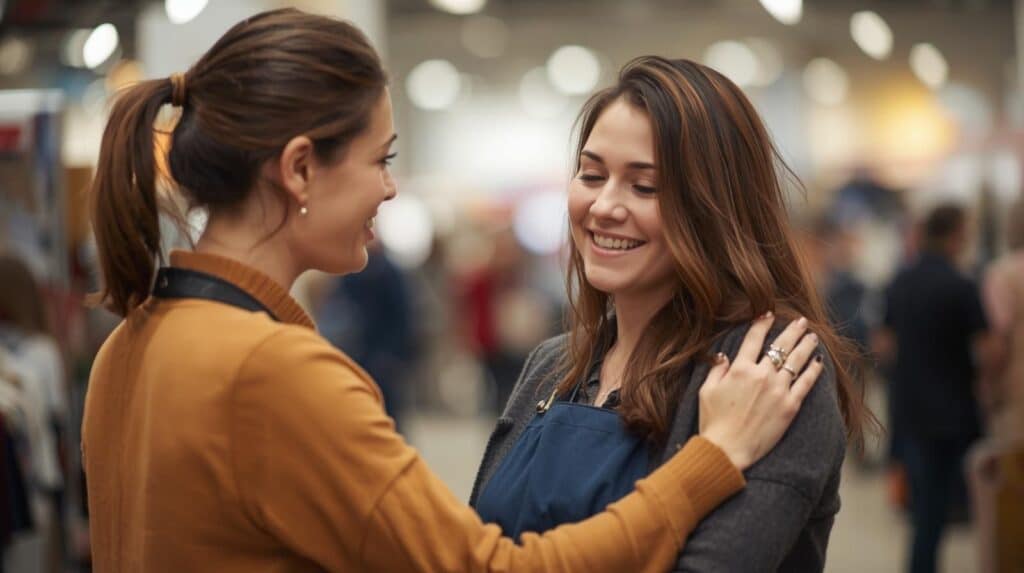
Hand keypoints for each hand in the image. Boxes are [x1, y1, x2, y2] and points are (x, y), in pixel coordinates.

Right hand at [698, 313, 823, 470]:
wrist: (727, 450)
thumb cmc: (713, 423)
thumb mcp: (706, 392)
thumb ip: (716, 370)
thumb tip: (723, 356)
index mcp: (739, 369)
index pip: (753, 338)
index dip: (762, 323)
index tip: (768, 314)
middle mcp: (761, 375)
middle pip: (780, 345)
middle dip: (792, 330)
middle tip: (801, 321)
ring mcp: (778, 390)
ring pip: (797, 361)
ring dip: (806, 345)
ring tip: (812, 336)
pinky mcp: (790, 407)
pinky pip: (806, 383)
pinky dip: (814, 370)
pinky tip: (818, 361)